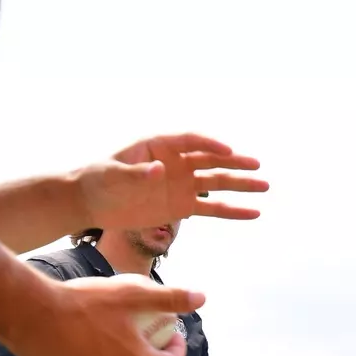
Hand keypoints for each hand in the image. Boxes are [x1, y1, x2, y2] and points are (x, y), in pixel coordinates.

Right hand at [4, 274, 204, 355]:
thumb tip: (201, 298)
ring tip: (111, 328)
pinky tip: (84, 336)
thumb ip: (170, 298)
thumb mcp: (133, 293)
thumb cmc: (84, 301)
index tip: (170, 333)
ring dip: (119, 354)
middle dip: (147, 349)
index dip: (177, 349)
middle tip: (139, 327)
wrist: (30, 312)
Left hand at [79, 133, 266, 230]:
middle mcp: (176, 163)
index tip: (228, 152)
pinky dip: (232, 211)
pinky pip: (212, 209)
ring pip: (217, 184)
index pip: (191, 141)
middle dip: (235, 163)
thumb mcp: (113, 174)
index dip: (210, 145)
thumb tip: (161, 170)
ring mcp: (182, 186)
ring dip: (240, 185)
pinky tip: (253, 213)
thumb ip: (137, 173)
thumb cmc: (97, 180)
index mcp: (160, 146)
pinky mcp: (182, 207)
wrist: (91, 203)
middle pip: (211, 161)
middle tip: (257, 166)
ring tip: (264, 186)